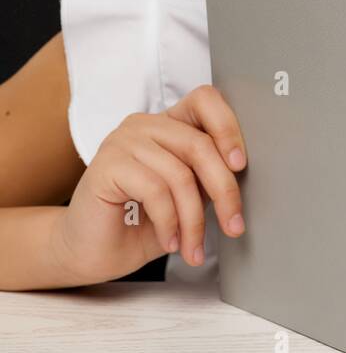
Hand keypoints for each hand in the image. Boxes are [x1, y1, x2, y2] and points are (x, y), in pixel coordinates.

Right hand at [54, 85, 246, 284]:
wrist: (95, 253)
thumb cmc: (142, 224)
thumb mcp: (188, 198)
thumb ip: (209, 178)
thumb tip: (244, 176)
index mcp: (169, 124)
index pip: (206, 100)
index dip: (228, 128)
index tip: (240, 166)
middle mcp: (145, 125)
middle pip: (200, 144)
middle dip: (224, 191)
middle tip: (233, 226)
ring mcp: (123, 140)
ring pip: (180, 174)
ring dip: (194, 221)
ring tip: (194, 248)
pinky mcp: (107, 164)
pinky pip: (154, 189)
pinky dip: (169, 222)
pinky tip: (170, 242)